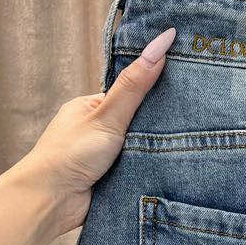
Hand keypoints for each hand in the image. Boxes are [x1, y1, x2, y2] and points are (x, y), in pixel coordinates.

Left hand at [14, 26, 176, 238]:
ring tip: (193, 146)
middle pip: (137, 121)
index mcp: (89, 107)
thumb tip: (161, 42)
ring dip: (155, 151)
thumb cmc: (70, 153)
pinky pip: (137, 170)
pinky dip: (150, 170)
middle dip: (158, 125)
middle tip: (195, 120)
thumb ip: (135, 85)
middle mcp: (95, 129)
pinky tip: (175, 169)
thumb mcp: (107, 115)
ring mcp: (102, 156)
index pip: (130, 93)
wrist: (50, 202)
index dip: (156, 90)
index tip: (187, 86)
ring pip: (140, 148)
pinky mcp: (110, 180)